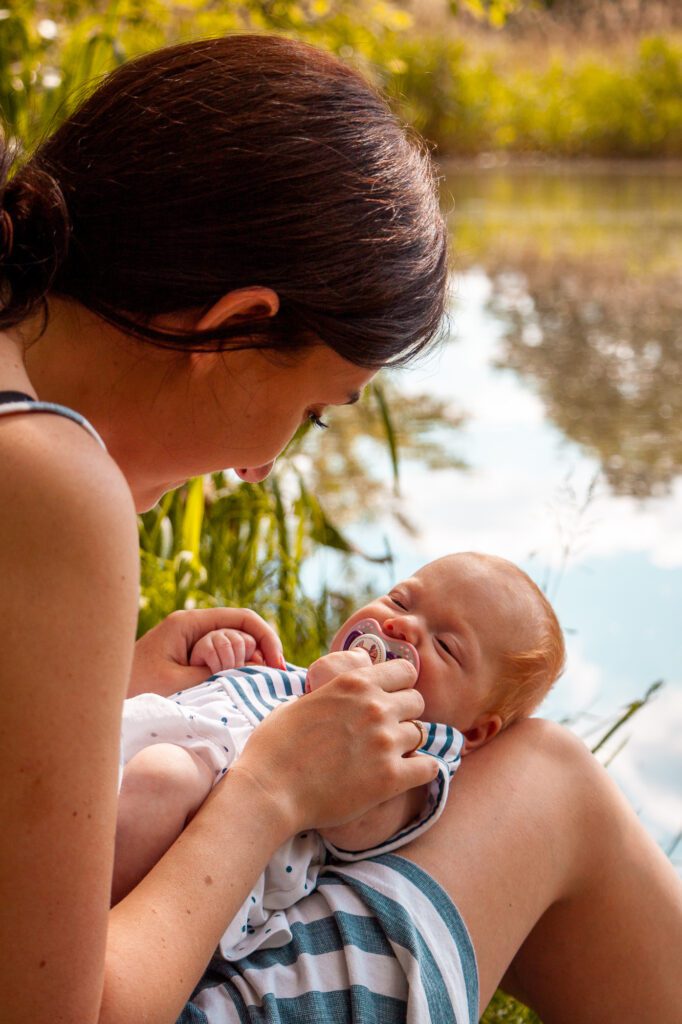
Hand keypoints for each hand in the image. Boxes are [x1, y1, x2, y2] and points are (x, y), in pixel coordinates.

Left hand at [129, 608, 285, 696]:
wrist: (99, 701)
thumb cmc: (133, 691)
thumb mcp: (179, 684)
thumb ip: (217, 674)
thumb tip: (251, 669)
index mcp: (189, 623)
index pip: (243, 618)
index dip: (267, 639)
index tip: (278, 666)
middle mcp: (191, 627)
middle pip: (241, 632)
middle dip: (253, 656)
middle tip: (252, 684)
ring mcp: (189, 643)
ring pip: (233, 648)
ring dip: (241, 668)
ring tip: (237, 692)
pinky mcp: (186, 660)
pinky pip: (219, 662)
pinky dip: (230, 675)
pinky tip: (233, 692)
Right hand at [227, 655, 437, 834]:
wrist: (270, 790)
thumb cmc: (274, 747)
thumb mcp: (300, 701)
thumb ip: (330, 693)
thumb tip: (339, 692)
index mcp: (354, 682)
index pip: (405, 671)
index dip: (399, 685)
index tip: (391, 698)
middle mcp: (375, 706)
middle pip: (417, 701)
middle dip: (404, 714)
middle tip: (386, 731)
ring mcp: (385, 741)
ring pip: (421, 734)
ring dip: (407, 744)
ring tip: (387, 756)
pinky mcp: (391, 777)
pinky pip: (429, 767)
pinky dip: (422, 771)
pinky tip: (408, 775)